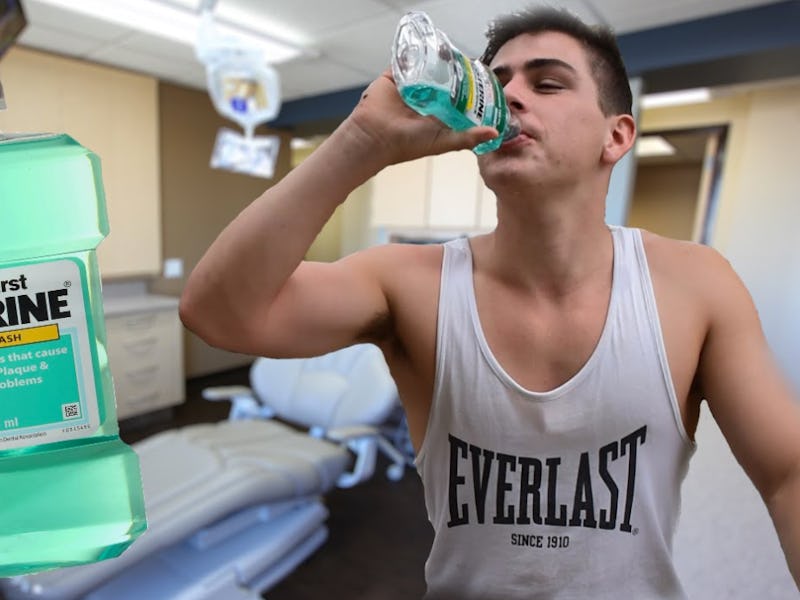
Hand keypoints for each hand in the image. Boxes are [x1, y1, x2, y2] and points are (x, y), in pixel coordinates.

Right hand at [341, 68, 498, 166]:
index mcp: (436, 113)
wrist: (376, 137)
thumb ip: (468, 137)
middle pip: (443, 80)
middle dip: (455, 72)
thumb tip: (495, 133)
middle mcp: (424, 99)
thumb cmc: (409, 144)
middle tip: (469, 61)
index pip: (457, 97)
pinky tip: (428, 47)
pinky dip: (415, 53)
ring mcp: (409, 87)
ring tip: (451, 53)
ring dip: (437, 60)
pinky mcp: (394, 77)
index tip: (482, 78)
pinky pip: (406, 60)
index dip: (469, 88)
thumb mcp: (445, 141)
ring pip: (427, 68)